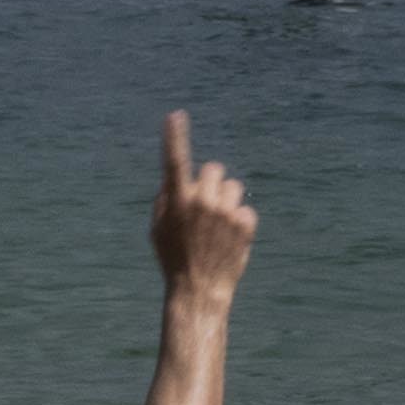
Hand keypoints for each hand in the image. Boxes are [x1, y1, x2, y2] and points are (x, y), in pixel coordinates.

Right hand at [151, 110, 257, 309]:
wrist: (198, 290)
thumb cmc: (173, 258)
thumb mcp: (158, 229)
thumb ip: (166, 200)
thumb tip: (176, 180)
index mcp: (177, 201)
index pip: (175, 162)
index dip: (174, 137)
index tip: (175, 115)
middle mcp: (201, 202)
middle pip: (214, 169)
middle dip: (211, 182)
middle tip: (206, 206)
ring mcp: (225, 212)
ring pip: (234, 186)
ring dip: (227, 200)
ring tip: (218, 226)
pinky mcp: (245, 224)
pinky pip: (246, 208)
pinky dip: (240, 221)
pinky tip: (230, 239)